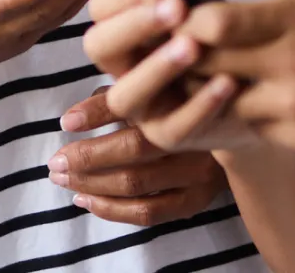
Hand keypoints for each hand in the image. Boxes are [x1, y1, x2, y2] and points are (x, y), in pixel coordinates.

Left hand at [47, 87, 225, 225]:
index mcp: (186, 97)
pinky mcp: (197, 200)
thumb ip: (123, 92)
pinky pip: (148, 213)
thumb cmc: (188, 94)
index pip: (135, 106)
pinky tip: (86, 200)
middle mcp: (195, 134)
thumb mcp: (161, 82)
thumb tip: (73, 115)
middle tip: (54, 161)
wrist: (239, 120)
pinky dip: (111, 210)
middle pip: (133, 150)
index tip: (65, 122)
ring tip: (63, 180)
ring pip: (136, 184)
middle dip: (87, 157)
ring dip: (91, 185)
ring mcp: (199, 171)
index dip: (97, 114)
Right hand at [83, 0, 253, 152]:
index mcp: (122, 32)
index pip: (100, 10)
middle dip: (135, 25)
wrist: (248, 88)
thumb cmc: (213, 33)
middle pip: (100, 47)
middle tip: (175, 5)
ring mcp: (141, 107)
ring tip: (192, 45)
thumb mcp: (195, 6)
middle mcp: (121, 69)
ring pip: (127, 95)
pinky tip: (227, 80)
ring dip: (157, 67)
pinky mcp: (170, 136)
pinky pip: (178, 126)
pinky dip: (201, 103)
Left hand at [178, 0, 294, 165]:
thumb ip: (281, 16)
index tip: (176, 18)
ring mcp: (294, 104)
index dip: (186, 23)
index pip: (214, 22)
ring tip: (208, 81)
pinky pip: (255, 127)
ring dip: (211, 91)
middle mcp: (289, 60)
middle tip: (172, 52)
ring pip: (224, 100)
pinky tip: (250, 104)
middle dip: (186, 58)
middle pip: (208, 63)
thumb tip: (236, 18)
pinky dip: (245, 115)